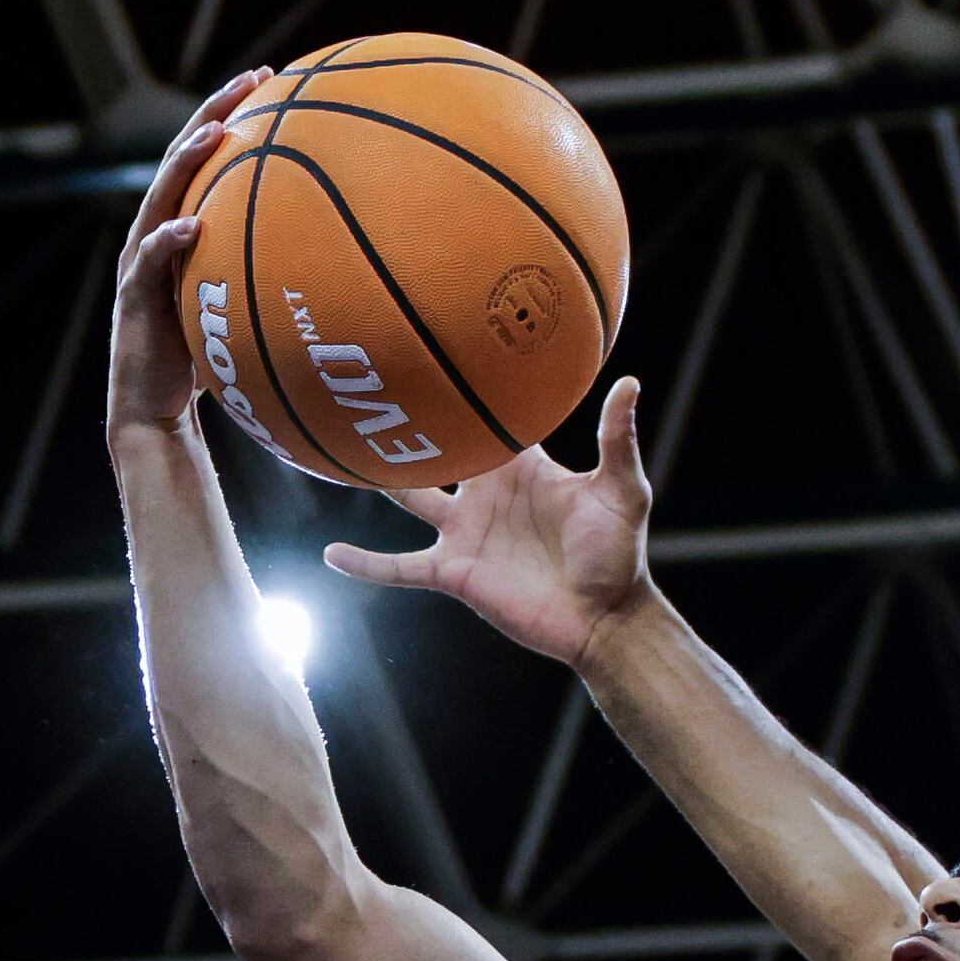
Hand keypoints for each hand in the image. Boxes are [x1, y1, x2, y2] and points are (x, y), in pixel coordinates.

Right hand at [105, 71, 272, 441]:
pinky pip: (151, 261)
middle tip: (252, 79)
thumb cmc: (204, 360)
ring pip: (160, 197)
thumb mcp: (241, 305)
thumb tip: (338, 262)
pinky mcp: (135, 298)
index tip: (273, 78)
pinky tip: (191, 225)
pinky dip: (169, 240)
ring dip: (184, 163)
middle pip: (182, 158)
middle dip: (215, 113)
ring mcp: (142, 262)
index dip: (234, 113)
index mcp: (181, 227)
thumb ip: (270, 274)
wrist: (154, 409)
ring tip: (213, 134)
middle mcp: (157, 233)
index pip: (207, 157)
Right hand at [319, 376, 656, 664]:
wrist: (603, 618)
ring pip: (407, 497)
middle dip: (406, 420)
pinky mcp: (452, 572)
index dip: (464, 386)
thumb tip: (628, 382)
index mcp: (520, 466)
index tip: (434, 342)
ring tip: (335, 449)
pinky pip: (399, 568)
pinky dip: (366, 565)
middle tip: (366, 381)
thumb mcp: (621, 491)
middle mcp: (484, 493)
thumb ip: (615, 439)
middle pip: (435, 449)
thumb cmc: (617, 554)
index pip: (485, 418)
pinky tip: (331, 555)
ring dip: (376, 478)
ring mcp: (463, 532)